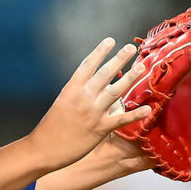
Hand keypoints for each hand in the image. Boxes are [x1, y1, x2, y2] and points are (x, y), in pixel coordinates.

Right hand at [28, 38, 149, 170]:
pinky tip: (147, 108)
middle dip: (119, 59)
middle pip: (105, 73)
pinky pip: (121, 119)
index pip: (88, 65)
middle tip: (131, 48)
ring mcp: (93, 112)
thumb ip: (76, 94)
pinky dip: (136, 114)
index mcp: (71, 89)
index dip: (100, 52)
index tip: (110, 40)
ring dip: (130, 78)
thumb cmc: (50, 127)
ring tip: (141, 67)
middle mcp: (83, 97)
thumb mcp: (61, 103)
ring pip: (116, 91)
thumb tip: (90, 87)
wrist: (43, 148)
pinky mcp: (100, 129)